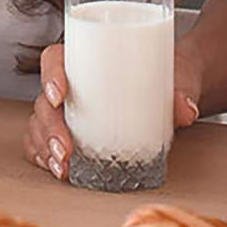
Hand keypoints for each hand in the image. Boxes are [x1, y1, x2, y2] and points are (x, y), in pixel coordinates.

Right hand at [24, 41, 202, 178]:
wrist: (176, 85)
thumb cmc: (168, 71)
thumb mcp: (178, 75)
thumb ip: (182, 90)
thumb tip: (186, 110)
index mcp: (87, 57)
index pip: (55, 59)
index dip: (50, 75)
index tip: (60, 95)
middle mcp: (72, 82)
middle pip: (44, 100)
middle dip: (49, 127)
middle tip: (66, 150)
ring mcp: (70, 108)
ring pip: (41, 123)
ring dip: (44, 146)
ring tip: (62, 168)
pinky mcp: (74, 129)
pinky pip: (45, 140)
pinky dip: (44, 156)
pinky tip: (55, 169)